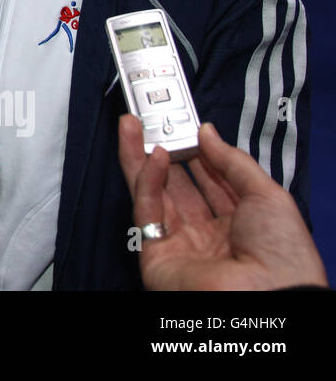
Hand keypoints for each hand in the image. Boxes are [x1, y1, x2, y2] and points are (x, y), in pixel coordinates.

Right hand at [117, 116, 326, 289]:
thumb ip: (233, 161)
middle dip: (164, 149)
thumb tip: (207, 133)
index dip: (198, 151)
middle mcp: (209, 234)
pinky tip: (153, 155)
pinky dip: (147, 180)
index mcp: (242, 223)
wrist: (269, 296)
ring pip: (153, 192)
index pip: (212, 180)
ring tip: (132, 124)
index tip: (185, 124)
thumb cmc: (282, 256)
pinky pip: (147, 210)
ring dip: (140, 156)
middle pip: (178, 184)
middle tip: (151, 119)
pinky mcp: (156, 253)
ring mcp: (182, 243)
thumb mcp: (269, 195)